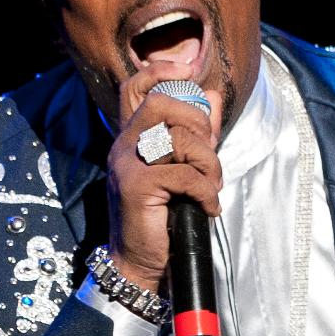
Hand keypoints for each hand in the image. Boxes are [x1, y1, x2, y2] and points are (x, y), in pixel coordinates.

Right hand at [104, 56, 225, 291]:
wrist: (138, 263)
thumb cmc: (161, 218)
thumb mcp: (183, 169)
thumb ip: (197, 133)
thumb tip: (211, 95)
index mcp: (131, 138)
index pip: (135, 88)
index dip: (161, 71)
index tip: (188, 72)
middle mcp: (123, 146)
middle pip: (161, 103)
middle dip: (197, 124)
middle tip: (207, 156)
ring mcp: (127, 165)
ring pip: (179, 139)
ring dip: (208, 163)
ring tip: (210, 187)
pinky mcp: (138, 186)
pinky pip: (185, 174)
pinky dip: (206, 191)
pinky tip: (208, 206)